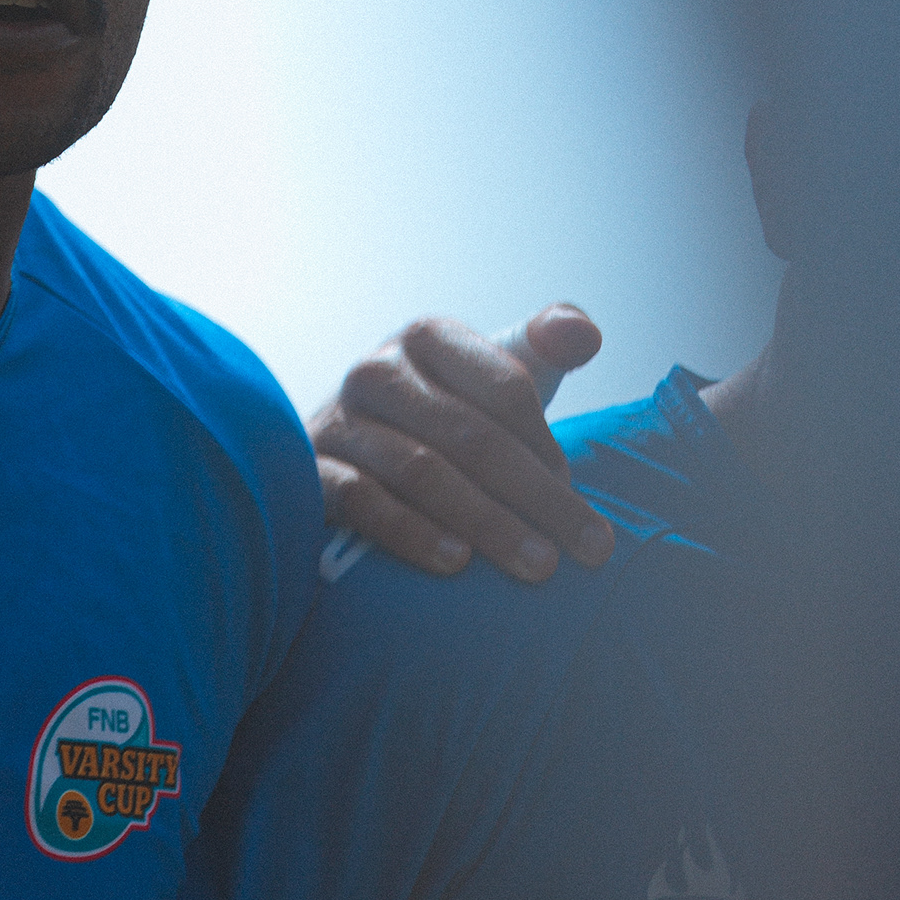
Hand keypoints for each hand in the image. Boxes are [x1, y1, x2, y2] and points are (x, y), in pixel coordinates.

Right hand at [308, 306, 611, 581]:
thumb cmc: (441, 416)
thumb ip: (544, 346)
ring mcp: (339, 419)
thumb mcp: (491, 376)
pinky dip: (411, 532)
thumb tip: (584, 333)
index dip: (549, 443)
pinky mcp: (312, 471)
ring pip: (422, 470)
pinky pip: (363, 501)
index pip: (505, 386)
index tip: (579, 493)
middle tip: (588, 549)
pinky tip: (456, 562)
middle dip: (537, 496)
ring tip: (538, 565)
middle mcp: (377, 370)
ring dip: (487, 522)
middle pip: (471, 435)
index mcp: (428, 338)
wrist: (350, 458)